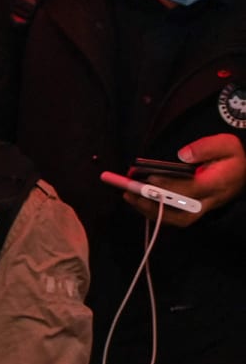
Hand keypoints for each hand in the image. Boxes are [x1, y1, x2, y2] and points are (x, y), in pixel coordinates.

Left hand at [125, 134, 245, 227]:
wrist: (244, 172)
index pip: (192, 189)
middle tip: (130, 192)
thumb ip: (206, 147)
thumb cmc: (233, 157)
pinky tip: (139, 202)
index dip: (170, 185)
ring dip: (151, 211)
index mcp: (218, 183)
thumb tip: (182, 155)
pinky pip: (176, 217)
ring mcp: (205, 208)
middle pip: (182, 211)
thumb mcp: (226, 144)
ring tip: (129, 197)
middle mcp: (211, 200)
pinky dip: (156, 213)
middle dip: (154, 204)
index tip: (150, 177)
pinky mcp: (198, 210)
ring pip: (178, 219)